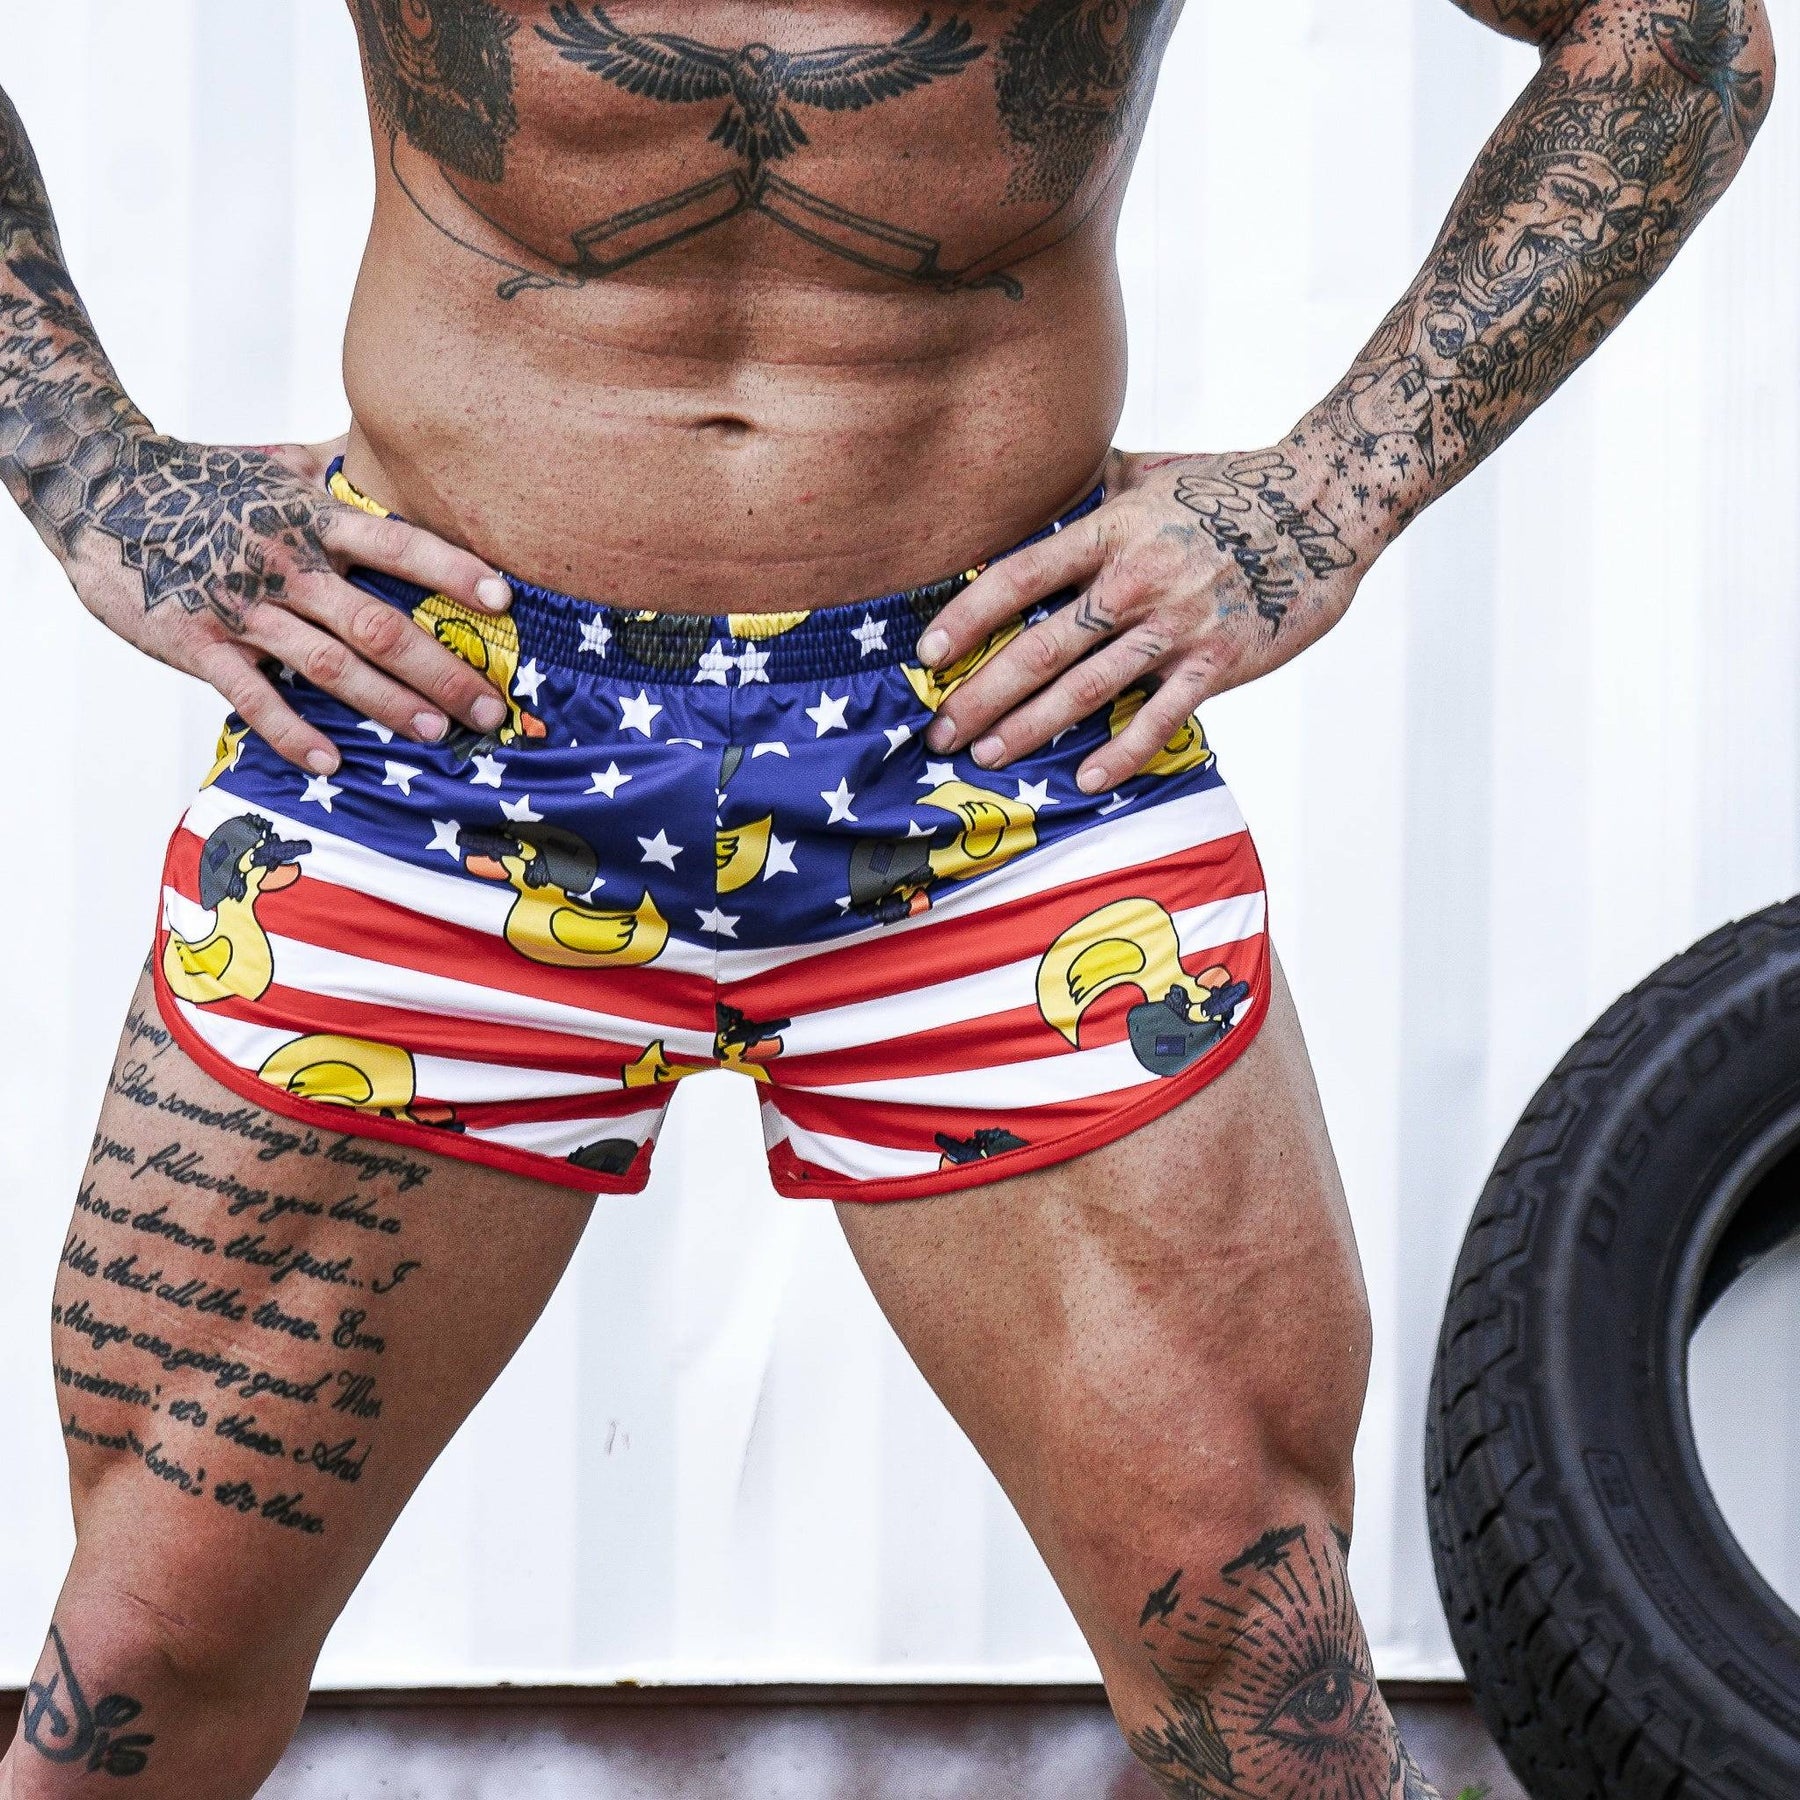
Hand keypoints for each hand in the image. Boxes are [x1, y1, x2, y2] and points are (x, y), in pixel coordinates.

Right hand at [61, 428, 514, 772]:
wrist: (100, 494)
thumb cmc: (206, 481)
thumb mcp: (279, 462)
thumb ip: (344, 465)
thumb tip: (406, 439)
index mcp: (312, 519)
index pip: (397, 544)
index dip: (452, 569)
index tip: (503, 601)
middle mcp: (285, 564)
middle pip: (377, 622)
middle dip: (440, 669)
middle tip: (489, 707)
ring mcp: (242, 608)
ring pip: (327, 664)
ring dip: (386, 703)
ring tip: (437, 731)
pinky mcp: (199, 643)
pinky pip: (252, 697)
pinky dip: (291, 733)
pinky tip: (331, 762)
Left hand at [914, 446, 1369, 791]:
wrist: (1327, 501)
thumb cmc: (1231, 483)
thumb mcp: (1151, 470)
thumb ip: (1091, 487)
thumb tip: (1034, 481)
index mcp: (1112, 530)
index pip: (1019, 577)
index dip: (968, 617)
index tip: (928, 654)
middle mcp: (1137, 579)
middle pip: (1040, 648)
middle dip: (982, 696)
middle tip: (940, 733)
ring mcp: (1179, 624)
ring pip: (1088, 689)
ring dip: (1030, 729)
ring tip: (986, 756)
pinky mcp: (1221, 660)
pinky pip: (1162, 716)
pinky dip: (1123, 751)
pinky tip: (1087, 779)